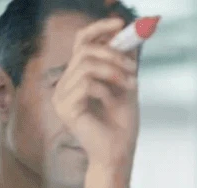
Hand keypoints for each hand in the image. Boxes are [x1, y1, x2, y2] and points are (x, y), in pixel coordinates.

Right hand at [52, 17, 139, 171]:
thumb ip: (123, 62)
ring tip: (131, 86)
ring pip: (86, 65)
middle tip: (134, 68)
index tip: (121, 24)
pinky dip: (106, 89)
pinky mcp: (65, 108)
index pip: (82, 43)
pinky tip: (114, 101)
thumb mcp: (126, 85)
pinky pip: (86, 84)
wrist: (118, 153)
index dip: (99, 29)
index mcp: (77, 77)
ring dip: (114, 72)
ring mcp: (61, 96)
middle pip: (85, 51)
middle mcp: (65, 84)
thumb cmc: (121, 124)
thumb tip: (129, 36)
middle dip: (114, 55)